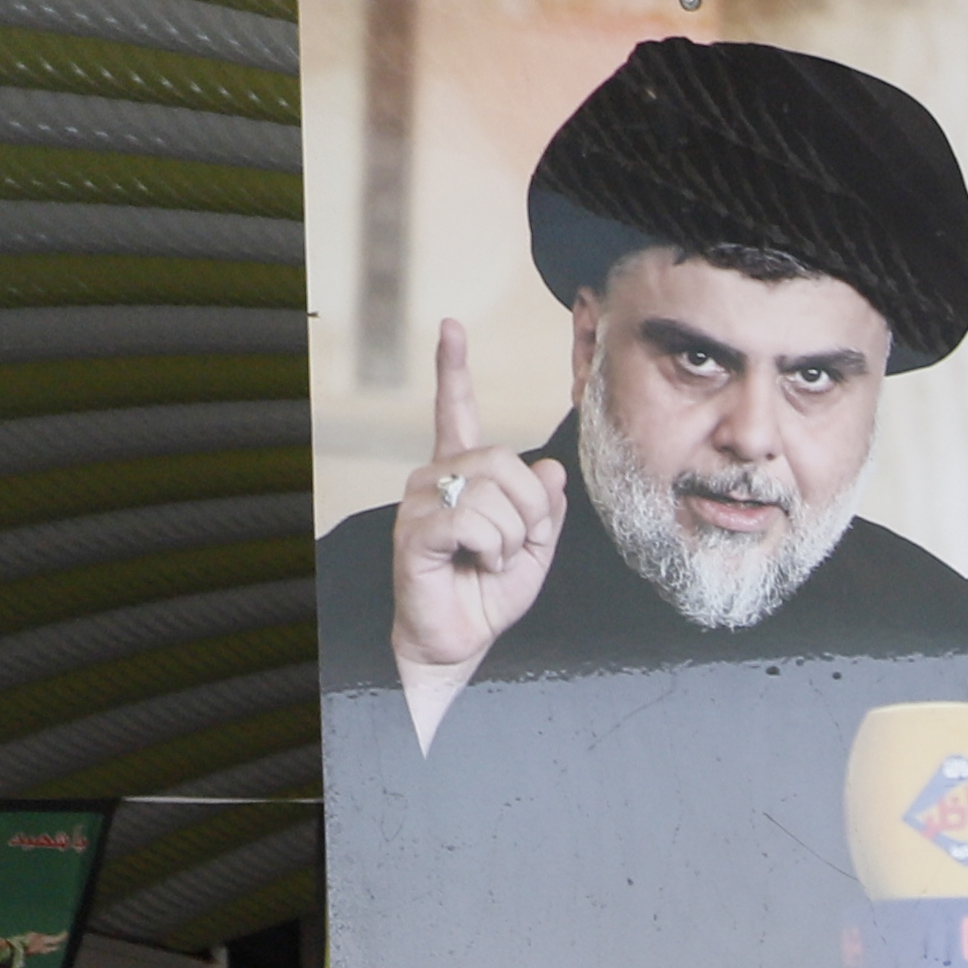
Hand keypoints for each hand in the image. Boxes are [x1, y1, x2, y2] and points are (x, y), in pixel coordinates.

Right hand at [388, 317, 565, 695]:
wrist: (459, 640)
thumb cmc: (488, 594)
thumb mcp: (535, 548)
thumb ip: (545, 509)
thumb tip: (550, 470)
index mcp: (463, 475)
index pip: (457, 411)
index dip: (453, 368)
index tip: (450, 327)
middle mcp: (435, 476)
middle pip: (504, 461)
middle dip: (530, 511)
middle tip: (514, 546)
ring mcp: (420, 500)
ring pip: (494, 494)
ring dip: (512, 538)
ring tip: (490, 560)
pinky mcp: (416, 529)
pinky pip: (474, 520)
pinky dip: (492, 549)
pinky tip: (476, 564)